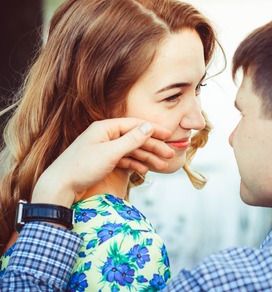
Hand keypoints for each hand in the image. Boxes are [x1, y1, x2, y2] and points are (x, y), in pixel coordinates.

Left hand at [31, 118, 173, 206]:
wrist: (60, 187)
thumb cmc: (82, 167)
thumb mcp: (110, 153)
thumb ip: (131, 139)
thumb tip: (149, 126)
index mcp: (105, 128)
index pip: (135, 125)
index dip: (153, 130)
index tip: (169, 135)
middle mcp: (105, 136)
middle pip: (135, 138)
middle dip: (153, 147)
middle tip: (170, 154)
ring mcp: (104, 149)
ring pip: (131, 151)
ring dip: (147, 158)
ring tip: (162, 166)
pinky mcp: (102, 161)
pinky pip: (123, 160)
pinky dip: (134, 164)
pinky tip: (144, 170)